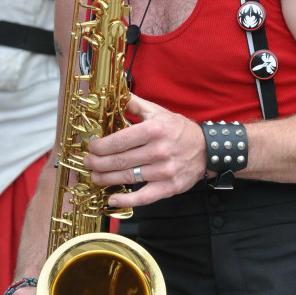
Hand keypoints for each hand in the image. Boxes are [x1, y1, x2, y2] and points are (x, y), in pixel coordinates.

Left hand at [84, 94, 206, 206]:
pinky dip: (126, 200)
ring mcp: (164, 171)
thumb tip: (113, 94)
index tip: (91, 148)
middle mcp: (159, 151)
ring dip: (106, 179)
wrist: (207, 149)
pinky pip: (144, 197)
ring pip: (128, 177)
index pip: (119, 141)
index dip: (100, 147)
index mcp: (154, 130)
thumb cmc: (178, 130)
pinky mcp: (169, 187)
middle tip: (88, 163)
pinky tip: (112, 200)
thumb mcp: (157, 112)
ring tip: (95, 176)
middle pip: (120, 160)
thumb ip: (134, 104)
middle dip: (98, 163)